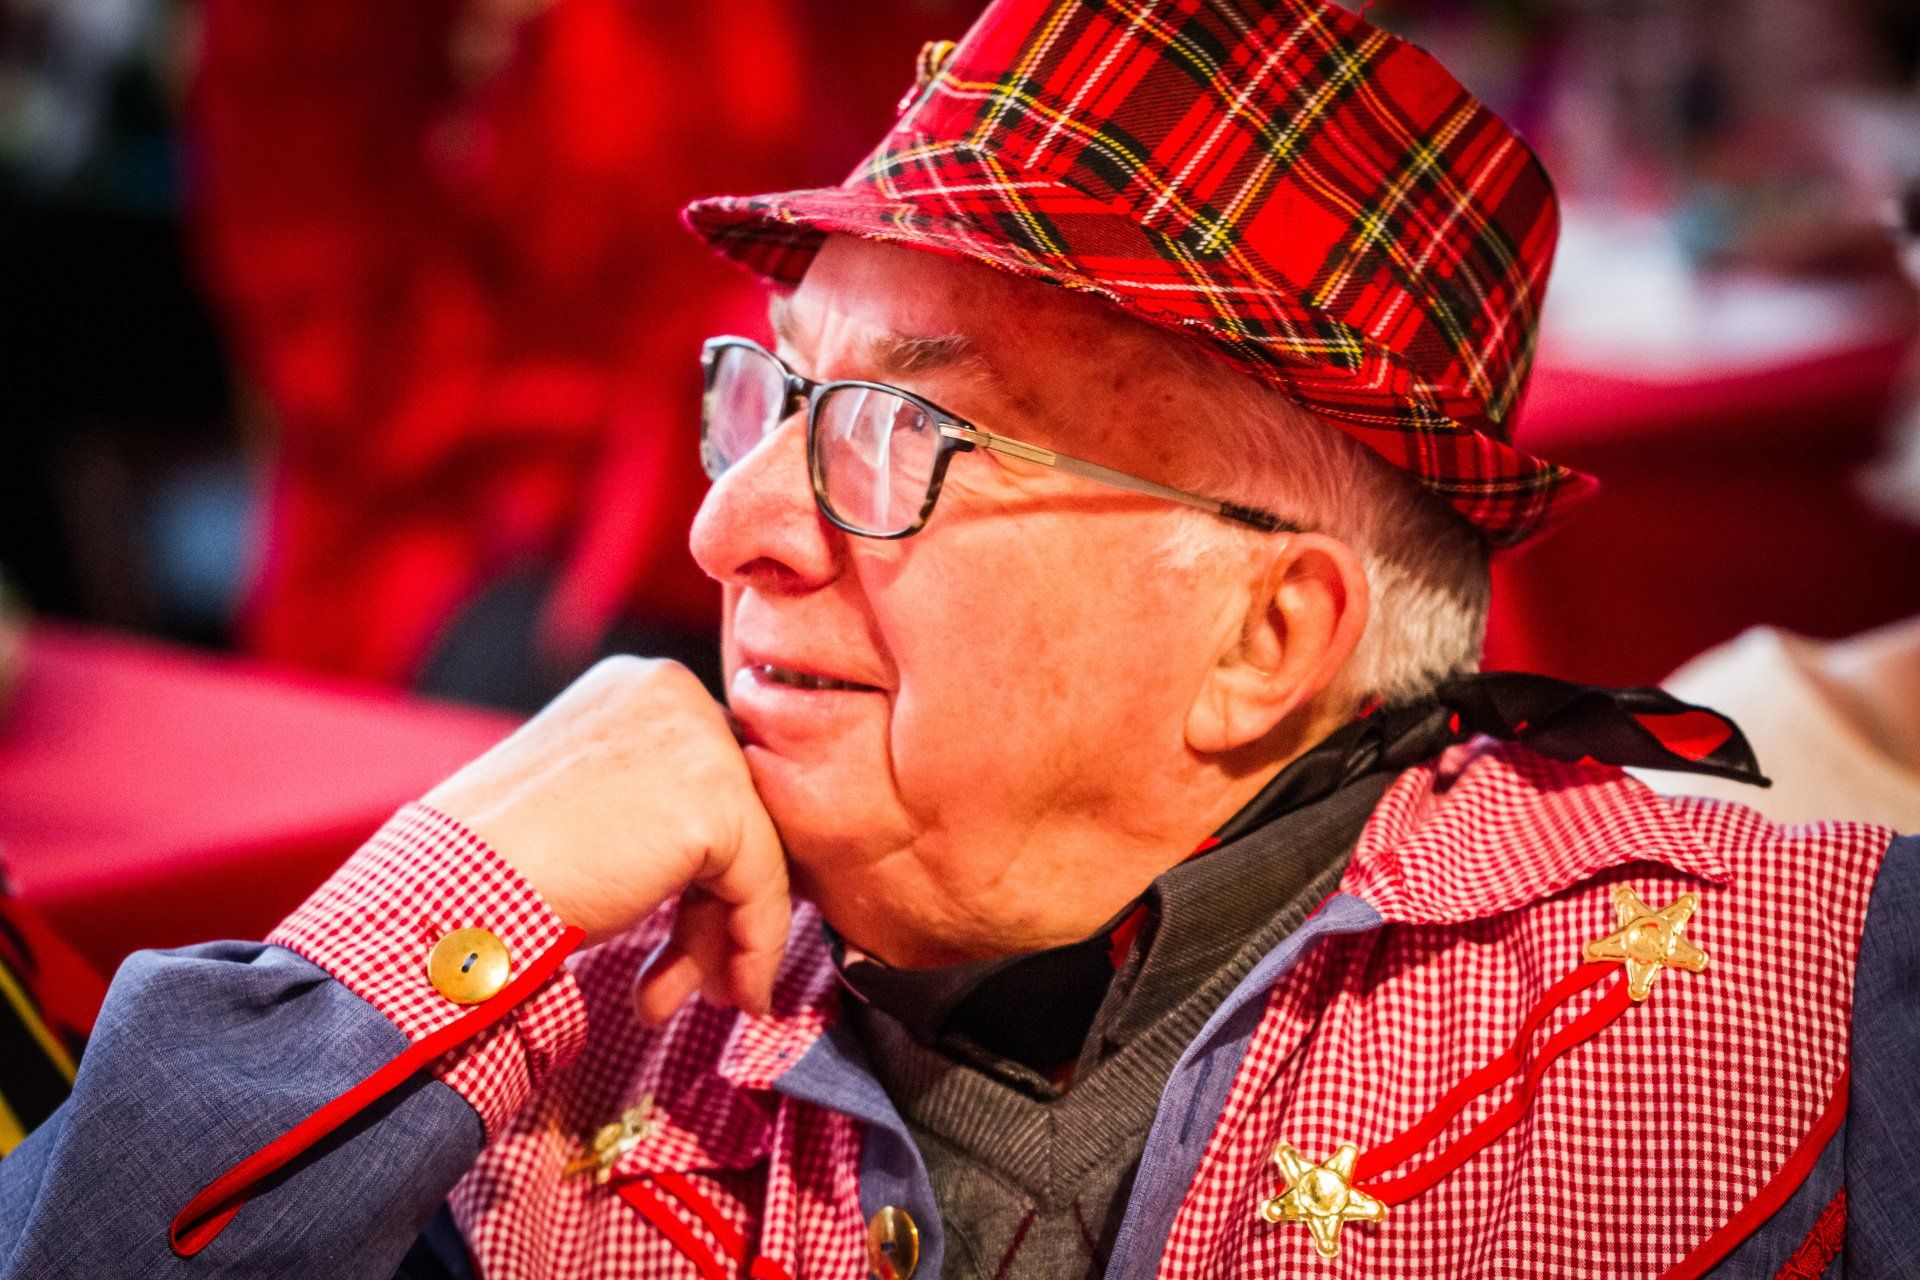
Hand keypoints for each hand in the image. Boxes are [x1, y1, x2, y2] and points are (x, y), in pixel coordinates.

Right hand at [423, 656, 788, 1022]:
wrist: (454, 893)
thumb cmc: (502, 863)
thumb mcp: (596, 809)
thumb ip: (661, 814)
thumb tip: (734, 875)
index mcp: (640, 687)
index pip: (713, 775)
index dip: (708, 863)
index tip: (695, 928)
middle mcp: (674, 691)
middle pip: (738, 812)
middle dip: (716, 906)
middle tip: (702, 977)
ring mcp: (698, 741)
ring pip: (755, 850)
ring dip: (726, 936)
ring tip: (701, 996)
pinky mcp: (713, 801)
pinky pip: (761, 883)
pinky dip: (754, 944)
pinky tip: (735, 992)